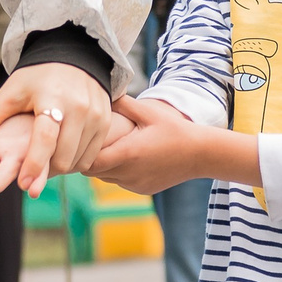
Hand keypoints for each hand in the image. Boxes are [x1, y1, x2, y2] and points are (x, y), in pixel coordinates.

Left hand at [0, 61, 110, 197]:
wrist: (75, 58)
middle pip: (64, 155)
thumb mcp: (11, 92)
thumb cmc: (37, 78)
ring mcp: (96, 115)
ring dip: (59, 168)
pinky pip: (91, 155)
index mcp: (52, 99)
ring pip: (78, 159)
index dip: (34, 163)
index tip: (23, 186)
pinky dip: (75, 162)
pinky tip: (60, 157)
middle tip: (29, 180)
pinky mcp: (106, 121)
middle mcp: (79, 107)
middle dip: (45, 172)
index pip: (45, 138)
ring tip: (43, 166)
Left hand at [88, 94, 259, 195]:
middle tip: (88, 142)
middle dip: (89, 159)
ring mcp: (136, 184)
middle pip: (94, 173)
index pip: (89, 164)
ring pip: (107, 178)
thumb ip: (124, 103)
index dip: (81, 155)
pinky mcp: (143, 189)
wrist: (201, 153)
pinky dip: (119, 172)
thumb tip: (102, 91)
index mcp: (128, 154)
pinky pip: (122, 182)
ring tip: (107, 148)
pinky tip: (127, 157)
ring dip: (104, 166)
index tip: (80, 141)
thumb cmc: (175, 129)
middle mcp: (129, 173)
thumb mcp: (149, 112)